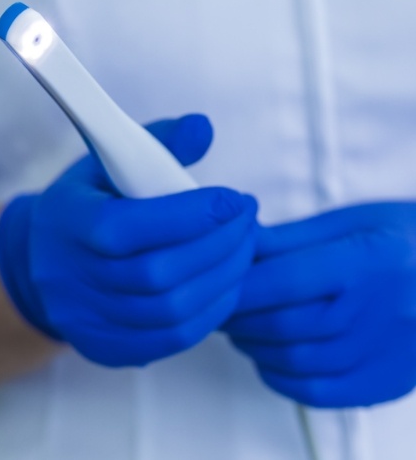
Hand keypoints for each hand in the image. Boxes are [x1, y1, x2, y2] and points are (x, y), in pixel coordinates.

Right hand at [0, 114, 257, 366]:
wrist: (44, 260)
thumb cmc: (89, 204)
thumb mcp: (110, 161)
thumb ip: (159, 142)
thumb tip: (204, 128)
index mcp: (68, 223)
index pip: (129, 227)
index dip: (191, 215)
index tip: (234, 199)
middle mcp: (71, 279)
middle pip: (158, 274)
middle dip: (220, 246)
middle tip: (249, 221)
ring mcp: (88, 321)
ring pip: (172, 311)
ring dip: (223, 279)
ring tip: (245, 249)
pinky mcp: (107, 348)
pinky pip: (171, 340)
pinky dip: (211, 312)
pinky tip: (227, 284)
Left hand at [224, 203, 415, 406]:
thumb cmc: (403, 238)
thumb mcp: (349, 222)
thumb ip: (290, 239)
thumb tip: (240, 245)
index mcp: (366, 262)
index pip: (283, 281)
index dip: (239, 285)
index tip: (217, 283)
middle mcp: (377, 312)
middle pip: (281, 325)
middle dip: (238, 317)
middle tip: (222, 306)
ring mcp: (383, 353)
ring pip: (293, 361)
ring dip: (253, 346)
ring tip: (241, 328)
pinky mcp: (385, 381)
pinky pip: (317, 392)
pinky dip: (279, 377)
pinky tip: (269, 358)